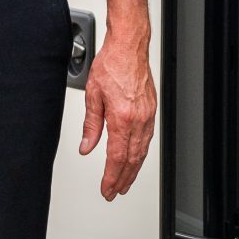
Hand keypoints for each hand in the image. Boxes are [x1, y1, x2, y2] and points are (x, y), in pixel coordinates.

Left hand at [80, 18, 155, 200]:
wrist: (129, 46)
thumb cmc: (112, 64)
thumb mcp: (93, 95)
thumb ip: (91, 125)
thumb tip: (87, 146)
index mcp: (122, 117)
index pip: (116, 157)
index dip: (111, 177)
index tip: (106, 189)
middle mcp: (138, 119)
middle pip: (131, 159)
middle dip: (122, 179)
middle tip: (114, 192)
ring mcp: (147, 115)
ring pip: (142, 151)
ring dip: (133, 169)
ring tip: (124, 181)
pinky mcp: (151, 110)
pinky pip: (147, 138)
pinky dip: (141, 153)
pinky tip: (135, 159)